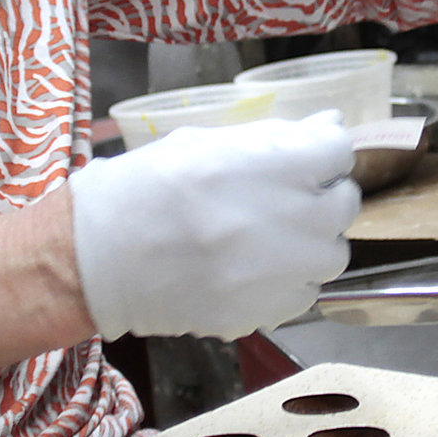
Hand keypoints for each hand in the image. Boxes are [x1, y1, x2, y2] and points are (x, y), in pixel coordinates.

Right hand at [67, 116, 359, 339]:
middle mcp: (283, 219)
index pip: (337, 150)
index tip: (305, 157)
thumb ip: (272, 136)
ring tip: (270, 238)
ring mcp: (276, 273)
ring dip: (311, 242)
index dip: (322, 150)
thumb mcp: (203, 142)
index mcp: (266, 165)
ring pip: (330, 255)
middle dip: (321, 195)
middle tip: (285, 198)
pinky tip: (253, 270)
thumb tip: (328, 123)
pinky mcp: (263, 312)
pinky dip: (289, 282)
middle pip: (343, 204)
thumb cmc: (142, 189)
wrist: (94, 259)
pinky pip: (303, 295)